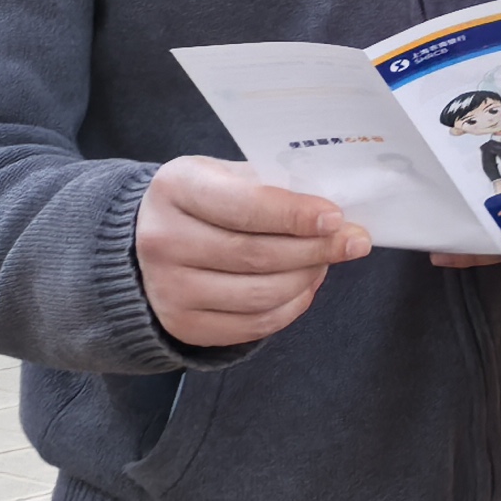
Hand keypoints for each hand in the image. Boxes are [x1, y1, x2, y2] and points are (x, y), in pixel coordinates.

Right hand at [140, 157, 368, 345]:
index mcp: (175, 188)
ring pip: (260, 294)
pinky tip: (304, 285)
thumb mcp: (223, 176)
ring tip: (325, 261)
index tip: (336, 218)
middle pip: (257, 254)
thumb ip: (270, 188)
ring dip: (307, 278)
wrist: (147, 242)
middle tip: (353, 242)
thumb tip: (333, 216)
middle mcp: (163, 240)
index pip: (244, 205)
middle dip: (316, 249)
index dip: (295, 215)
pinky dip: (291, 306)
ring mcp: (169, 289)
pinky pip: (254, 324)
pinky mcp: (183, 325)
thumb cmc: (200, 202)